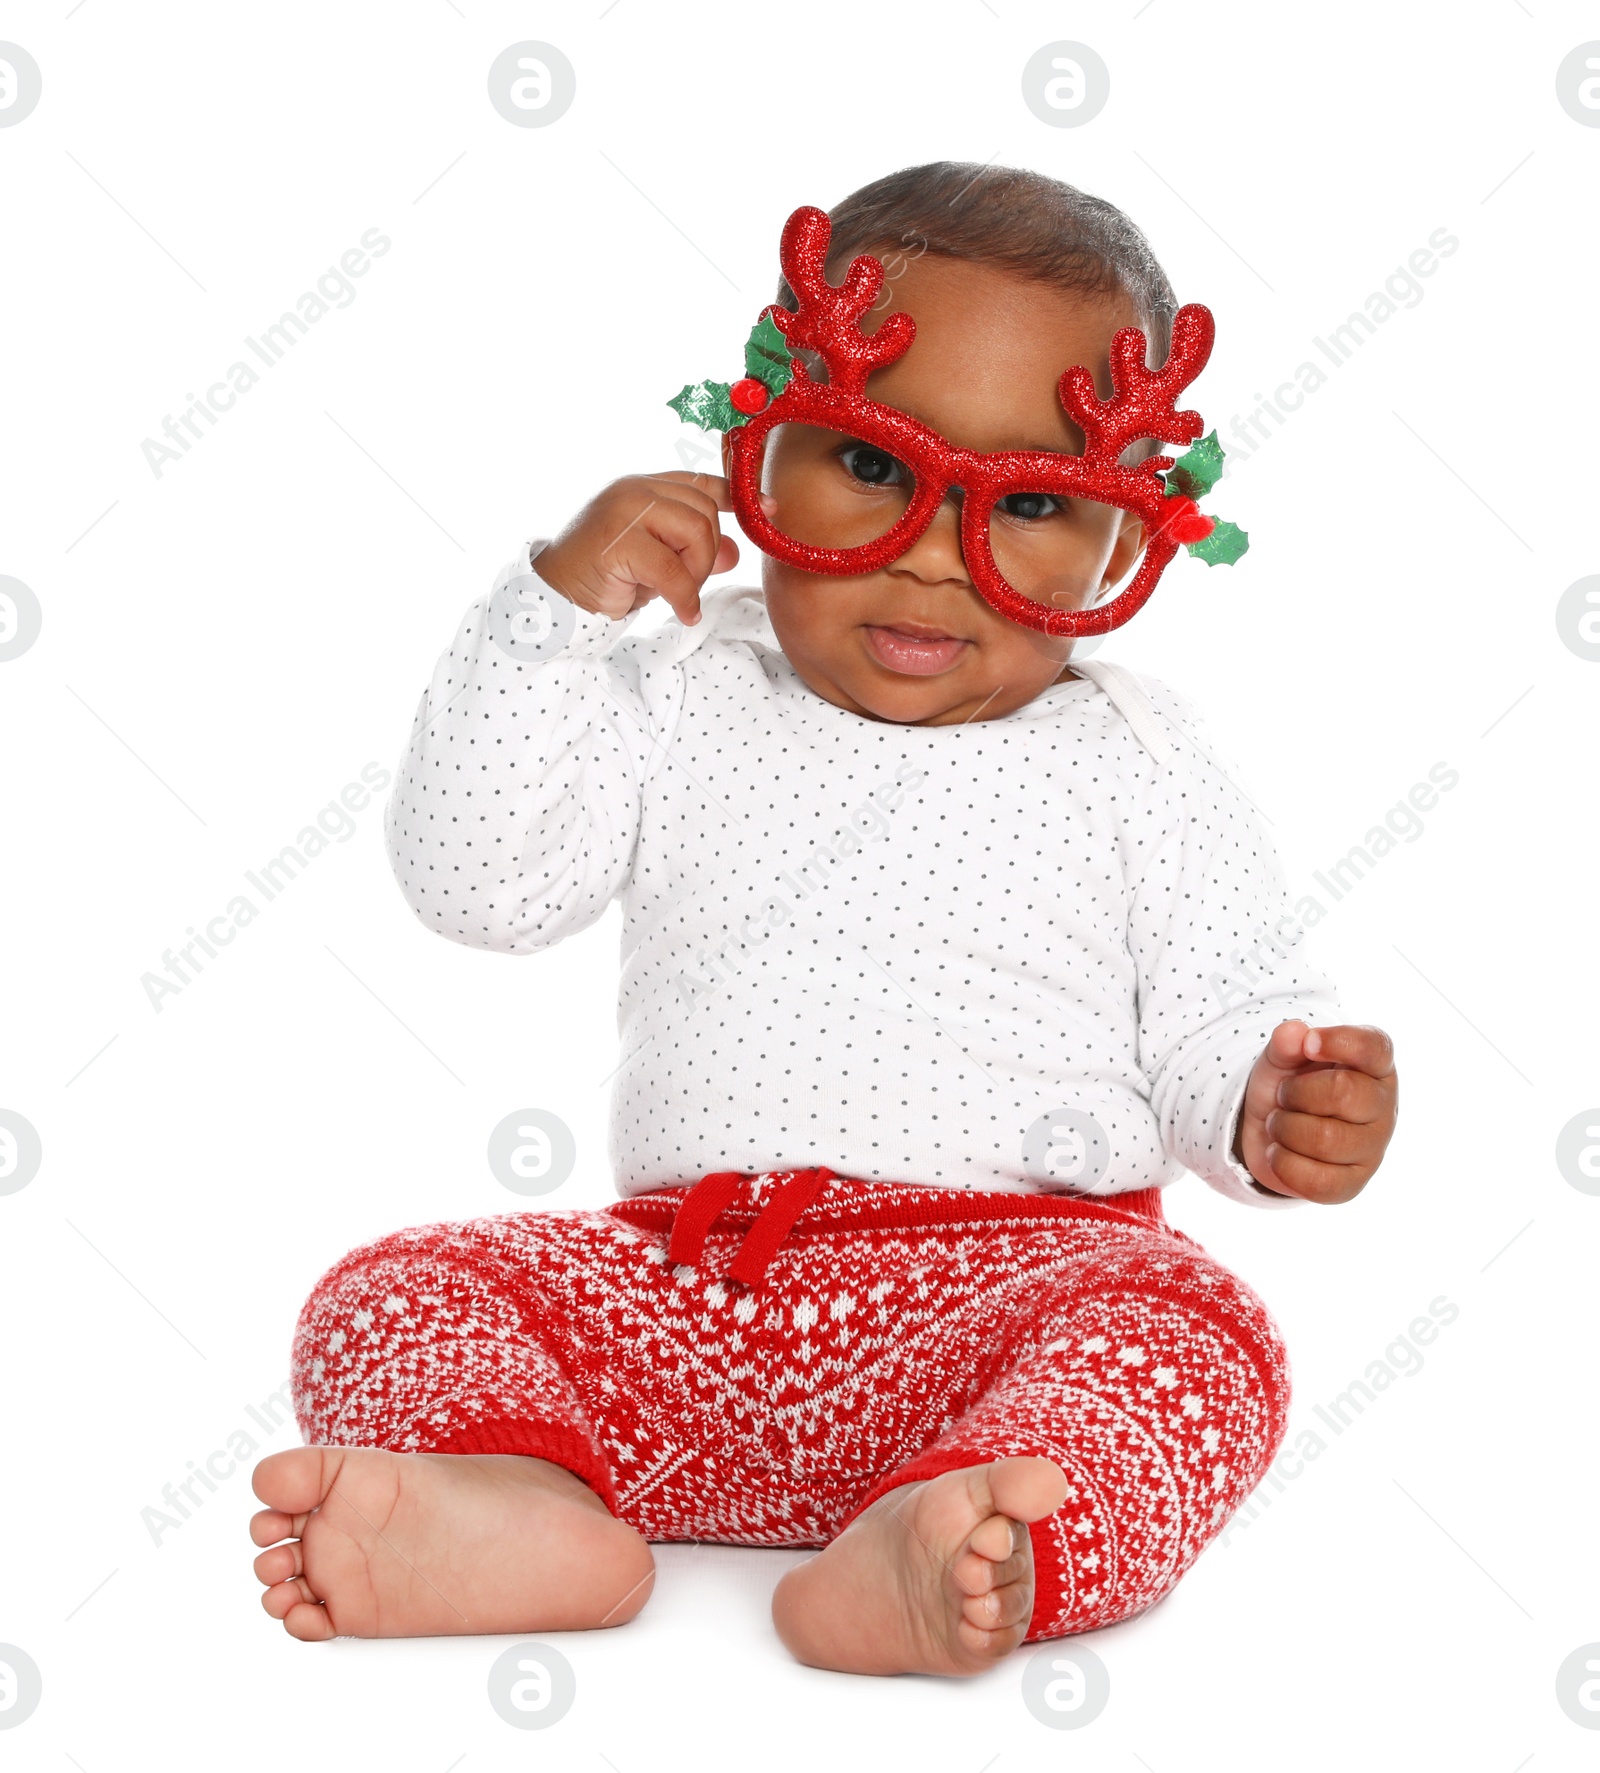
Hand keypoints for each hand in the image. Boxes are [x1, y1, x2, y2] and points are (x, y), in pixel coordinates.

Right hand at [531, 471, 743, 625]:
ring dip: (696, 572)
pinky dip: (683, 596)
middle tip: (689, 583)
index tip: (769, 509)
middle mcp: (634, 490)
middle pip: (704, 511)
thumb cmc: (606, 578)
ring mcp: (624, 510)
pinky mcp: (617, 542)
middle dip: (707, 554)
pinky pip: (673, 570)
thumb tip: (735, 550)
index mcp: (644, 487)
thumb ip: (695, 551)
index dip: (738, 497)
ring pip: (695, 534)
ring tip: (678, 594)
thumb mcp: (660, 563)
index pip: (700, 482)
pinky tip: (682, 611)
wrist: (557, 597)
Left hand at [1232, 1020, 1396, 1203]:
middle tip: (1284, 1095)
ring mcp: (1373, 1149)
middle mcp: (1384, 1107)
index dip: (1339, 1042)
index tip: (1309, 1043)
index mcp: (1376, 1067)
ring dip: (1284, 1128)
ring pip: (1325, 1140)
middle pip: (1342, 1093)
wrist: (1270, 1134)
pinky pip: (1317, 1181)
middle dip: (1295, 1092)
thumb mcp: (1281, 1059)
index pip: (1375, 1047)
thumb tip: (1295, 1032)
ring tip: (1279, 1123)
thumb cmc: (1289, 1086)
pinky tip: (1278, 1151)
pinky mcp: (1353, 1184)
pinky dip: (1283, 1163)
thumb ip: (1286, 1044)